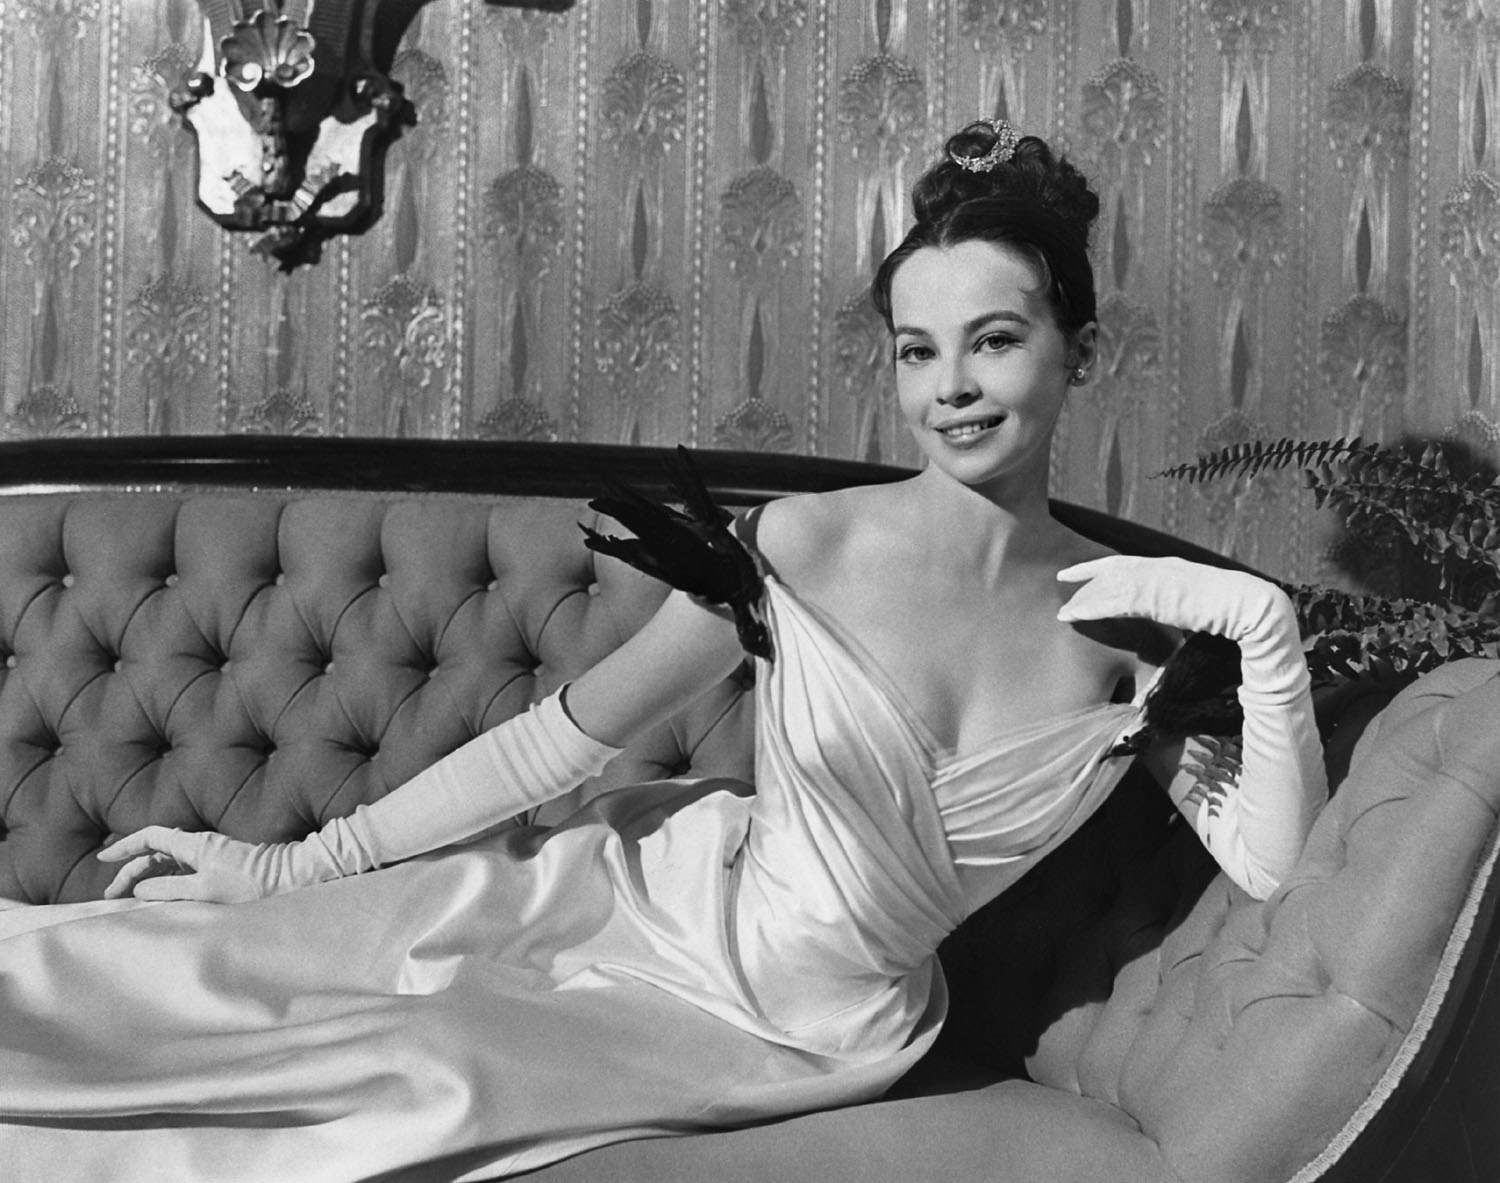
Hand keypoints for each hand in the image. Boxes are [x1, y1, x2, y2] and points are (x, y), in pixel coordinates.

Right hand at [97, 826, 320, 902]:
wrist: (287, 878)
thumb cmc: (249, 884)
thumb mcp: (203, 890)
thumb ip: (168, 889)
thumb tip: (140, 889)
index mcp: (194, 844)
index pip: (151, 837)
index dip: (126, 846)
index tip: (104, 858)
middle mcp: (199, 845)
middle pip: (156, 853)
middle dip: (131, 872)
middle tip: (111, 896)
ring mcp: (209, 856)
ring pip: (168, 864)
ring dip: (147, 880)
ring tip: (128, 901)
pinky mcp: (217, 868)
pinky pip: (183, 873)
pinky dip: (165, 883)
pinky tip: (158, 898)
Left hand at [1056, 555, 1291, 647]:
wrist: (1251, 606)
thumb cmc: (1231, 612)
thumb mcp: (1197, 607)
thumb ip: (1177, 611)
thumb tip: (1169, 622)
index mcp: (1170, 568)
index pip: (1129, 562)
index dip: (1103, 565)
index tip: (1082, 569)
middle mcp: (1161, 567)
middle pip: (1114, 568)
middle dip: (1086, 573)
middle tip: (1063, 578)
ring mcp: (1159, 579)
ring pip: (1111, 585)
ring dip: (1086, 598)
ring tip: (1065, 610)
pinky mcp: (1157, 597)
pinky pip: (1115, 602)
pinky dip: (1092, 608)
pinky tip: (1077, 615)